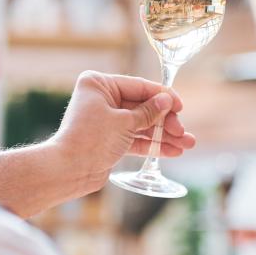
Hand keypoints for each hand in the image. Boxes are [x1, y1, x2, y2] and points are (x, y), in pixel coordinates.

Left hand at [50, 71, 196, 193]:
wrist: (69, 171)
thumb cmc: (91, 140)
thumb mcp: (125, 122)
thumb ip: (149, 111)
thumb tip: (167, 100)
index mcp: (99, 84)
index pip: (139, 86)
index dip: (163, 96)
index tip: (181, 106)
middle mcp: (101, 99)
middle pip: (142, 107)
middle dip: (165, 121)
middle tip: (183, 132)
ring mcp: (105, 120)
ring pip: (141, 125)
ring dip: (163, 135)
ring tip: (186, 144)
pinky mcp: (109, 140)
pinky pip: (135, 139)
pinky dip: (152, 145)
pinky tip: (173, 151)